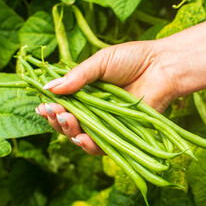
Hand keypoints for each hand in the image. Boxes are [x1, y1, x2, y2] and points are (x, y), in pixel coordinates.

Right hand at [36, 40, 178, 154]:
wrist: (162, 67)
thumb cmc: (133, 59)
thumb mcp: (101, 62)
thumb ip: (77, 76)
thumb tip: (48, 88)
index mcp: (87, 92)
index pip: (64, 105)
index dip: (52, 107)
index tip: (42, 105)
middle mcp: (95, 110)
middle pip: (70, 123)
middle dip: (57, 120)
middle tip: (52, 112)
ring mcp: (109, 123)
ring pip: (82, 136)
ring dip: (69, 132)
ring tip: (66, 120)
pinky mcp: (123, 134)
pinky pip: (104, 146)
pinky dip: (90, 145)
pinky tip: (81, 138)